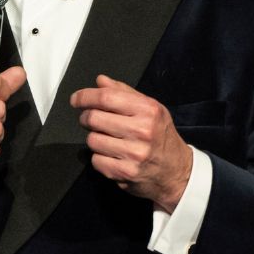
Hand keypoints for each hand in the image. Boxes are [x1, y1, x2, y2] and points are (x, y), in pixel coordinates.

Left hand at [70, 75, 192, 212]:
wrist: (177, 171)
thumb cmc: (161, 137)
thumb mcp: (150, 109)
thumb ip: (124, 93)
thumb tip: (101, 81)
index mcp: (148, 110)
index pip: (106, 97)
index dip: (85, 96)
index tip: (76, 99)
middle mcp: (142, 131)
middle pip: (94, 118)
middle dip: (86, 118)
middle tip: (90, 120)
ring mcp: (134, 154)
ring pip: (92, 140)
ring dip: (95, 138)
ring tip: (108, 139)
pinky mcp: (125, 172)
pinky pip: (96, 160)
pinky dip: (100, 158)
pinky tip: (113, 155)